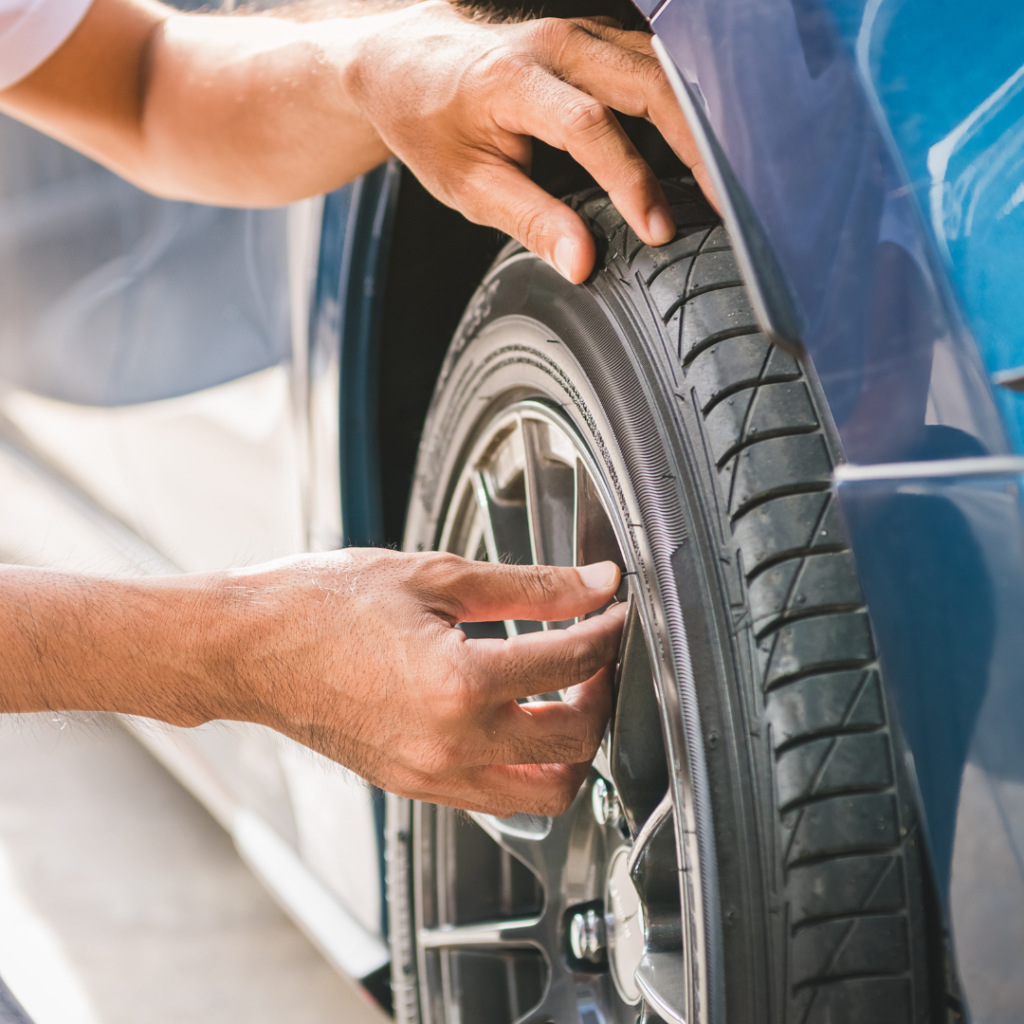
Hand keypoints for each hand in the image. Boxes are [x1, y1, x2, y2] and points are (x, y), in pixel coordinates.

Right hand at [213, 549, 626, 815]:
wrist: (249, 648)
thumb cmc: (321, 605)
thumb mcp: (435, 576)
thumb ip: (529, 586)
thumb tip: (593, 584)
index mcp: (460, 683)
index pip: (572, 663)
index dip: (606, 630)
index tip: (613, 611)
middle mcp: (452, 744)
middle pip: (575, 741)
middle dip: (602, 694)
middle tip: (597, 655)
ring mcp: (433, 775)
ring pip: (545, 793)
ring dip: (573, 748)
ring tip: (566, 697)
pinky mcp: (416, 787)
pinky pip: (497, 799)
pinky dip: (526, 767)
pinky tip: (517, 721)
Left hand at [343, 2, 716, 282]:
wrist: (404, 60)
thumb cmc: (428, 122)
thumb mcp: (466, 185)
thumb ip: (529, 220)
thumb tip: (582, 262)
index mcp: (513, 80)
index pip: (589, 128)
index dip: (631, 181)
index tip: (657, 229)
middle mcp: (553, 44)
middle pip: (648, 84)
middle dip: (693, 148)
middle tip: (722, 205)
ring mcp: (577, 32)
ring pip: (660, 68)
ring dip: (697, 124)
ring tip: (722, 180)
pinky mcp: (591, 37)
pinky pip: (650, 64)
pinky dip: (680, 103)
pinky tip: (697, 144)